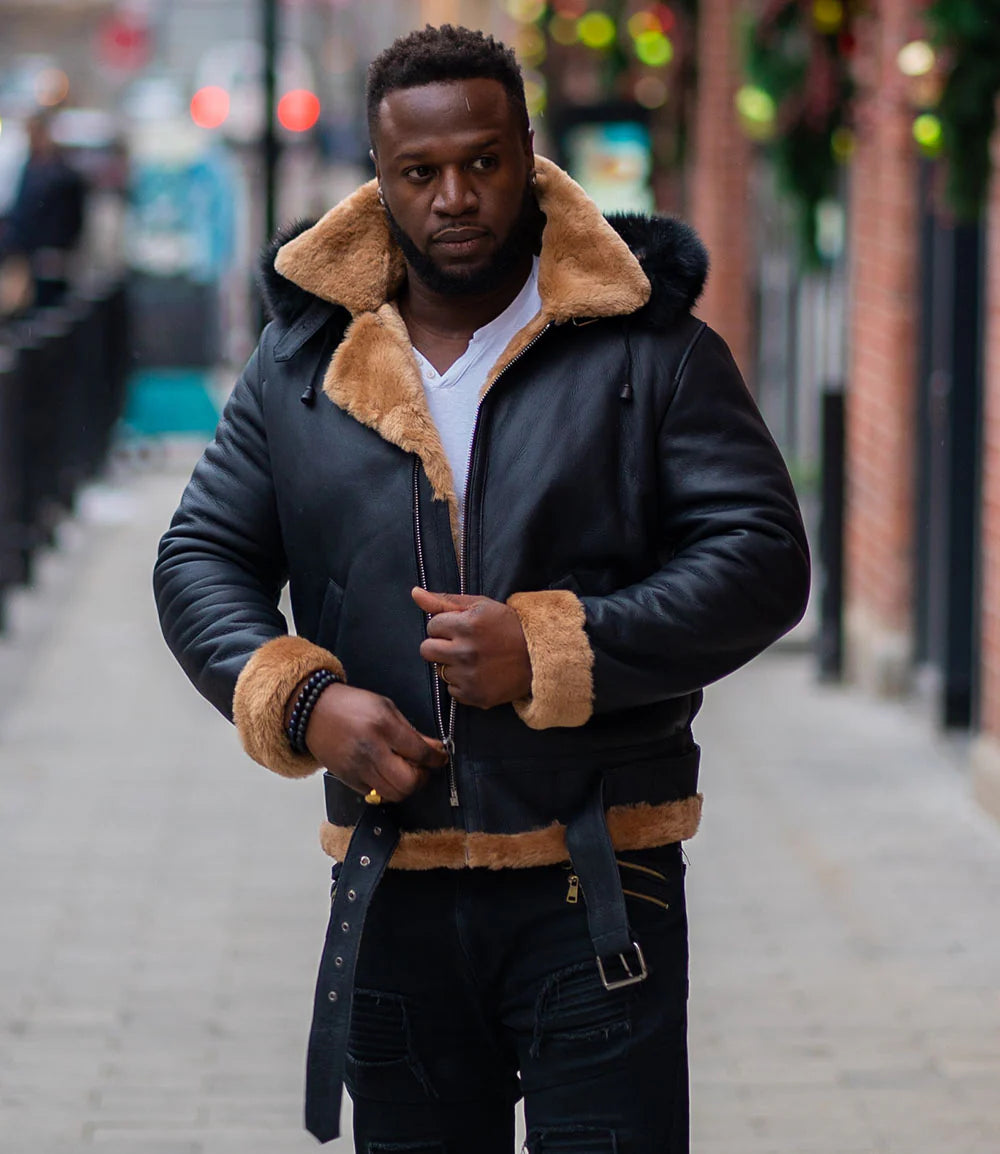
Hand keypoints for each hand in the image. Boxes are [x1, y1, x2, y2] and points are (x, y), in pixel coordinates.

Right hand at [300, 682, 447, 802]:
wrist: (314, 712)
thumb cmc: (351, 705)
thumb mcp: (386, 708)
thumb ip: (411, 731)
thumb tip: (434, 749)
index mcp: (383, 727)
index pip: (420, 754)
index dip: (436, 759)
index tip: (440, 758)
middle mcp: (371, 751)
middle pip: (408, 782)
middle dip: (422, 778)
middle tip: (423, 769)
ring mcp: (357, 768)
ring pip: (393, 795)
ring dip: (405, 787)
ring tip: (406, 773)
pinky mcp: (348, 780)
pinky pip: (376, 796)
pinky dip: (387, 790)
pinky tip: (387, 775)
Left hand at [411, 587, 531, 708]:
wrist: (538, 658)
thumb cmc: (508, 627)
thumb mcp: (480, 606)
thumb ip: (444, 601)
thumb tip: (415, 593)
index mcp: (467, 625)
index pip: (431, 626)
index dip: (445, 626)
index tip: (461, 628)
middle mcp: (466, 652)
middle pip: (426, 650)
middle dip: (440, 646)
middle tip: (461, 645)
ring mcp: (470, 676)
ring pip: (439, 671)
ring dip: (452, 666)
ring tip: (475, 660)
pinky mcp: (474, 696)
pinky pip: (452, 691)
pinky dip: (462, 684)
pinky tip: (480, 674)